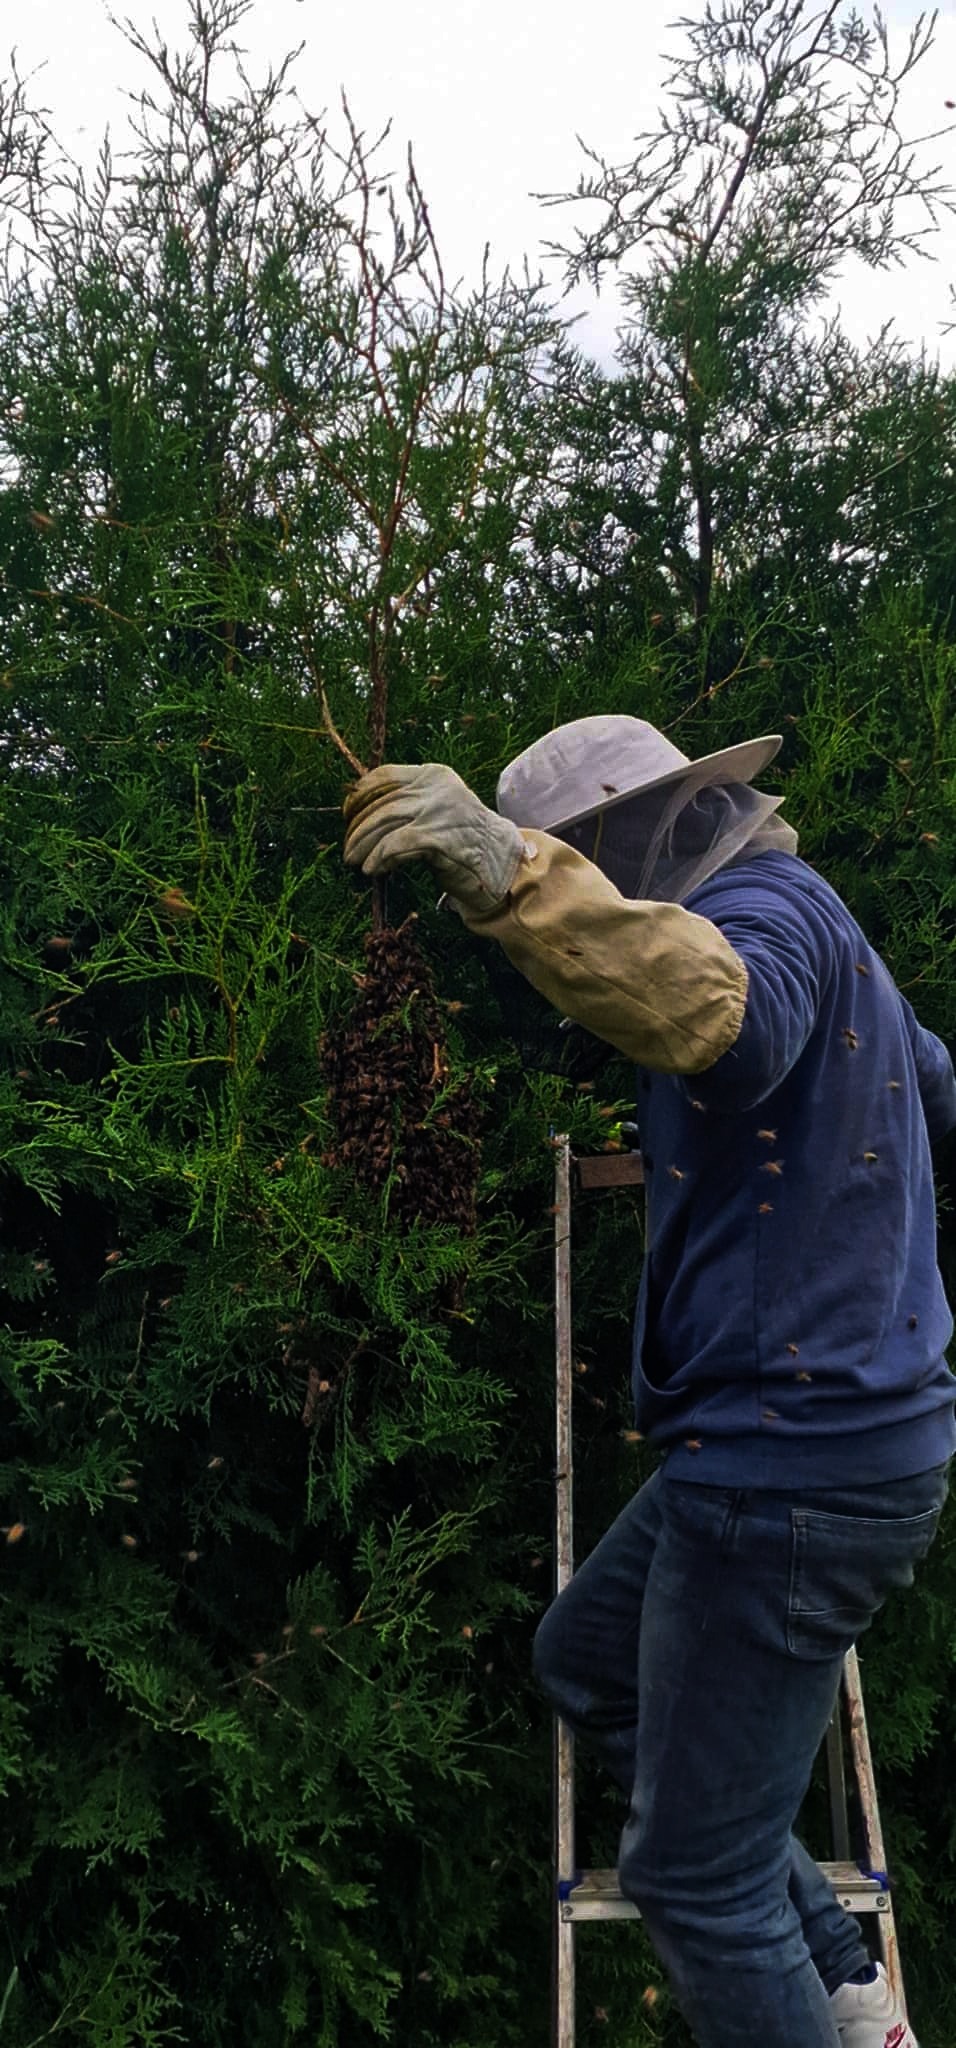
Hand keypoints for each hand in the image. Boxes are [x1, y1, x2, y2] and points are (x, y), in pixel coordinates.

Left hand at [343, 762, 531, 913]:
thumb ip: (409, 804)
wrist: (503, 862)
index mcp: (434, 775)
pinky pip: (397, 844)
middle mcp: (436, 788)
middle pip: (382, 803)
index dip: (360, 794)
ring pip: (386, 822)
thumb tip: (361, 815)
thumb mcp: (438, 810)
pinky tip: (373, 869)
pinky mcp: (440, 837)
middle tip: (348, 849)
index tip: (347, 814)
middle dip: (359, 828)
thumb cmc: (465, 841)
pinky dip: (380, 857)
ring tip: (355, 861)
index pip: (386, 775)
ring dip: (364, 845)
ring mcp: (439, 811)